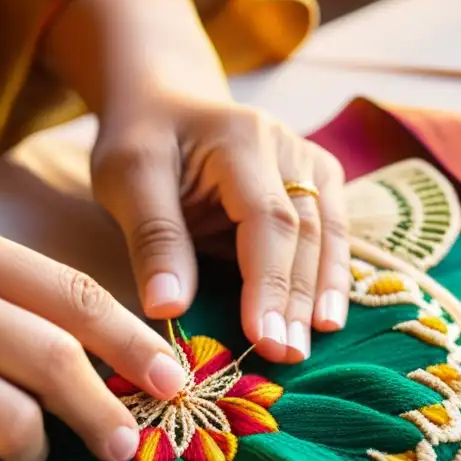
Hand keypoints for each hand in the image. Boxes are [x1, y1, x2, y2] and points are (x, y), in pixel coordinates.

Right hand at [0, 216, 186, 460]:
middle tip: (121, 445)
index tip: (174, 381)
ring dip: (29, 456)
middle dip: (104, 411)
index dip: (133, 342)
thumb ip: (1, 301)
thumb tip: (103, 362)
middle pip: (51, 360)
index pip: (68, 293)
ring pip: (7, 422)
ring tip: (15, 459)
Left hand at [40, 0, 348, 364]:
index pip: (266, 218)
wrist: (166, 102)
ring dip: (321, 293)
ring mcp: (308, 161)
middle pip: (304, 230)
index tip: (261, 337)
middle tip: (287, 357)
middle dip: (296, 298)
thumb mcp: (127, 178)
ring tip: (312, 345)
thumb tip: (169, 309)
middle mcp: (287, 146)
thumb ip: (153, 238)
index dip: (268, 281)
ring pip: (328, 233)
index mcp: (240, 139)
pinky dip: (332, 276)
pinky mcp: (316, 180)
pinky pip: (333, 231)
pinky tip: (328, 317)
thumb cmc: (142, 141)